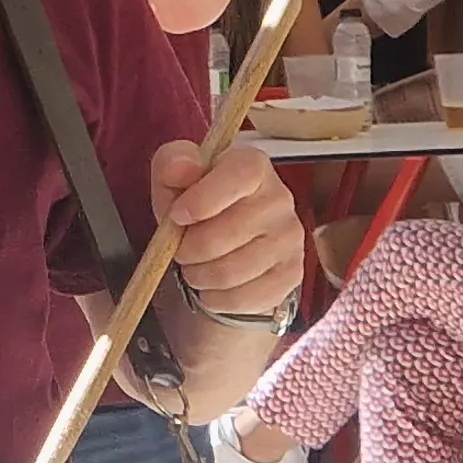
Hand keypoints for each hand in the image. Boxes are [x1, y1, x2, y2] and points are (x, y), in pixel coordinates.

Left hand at [156, 139, 301, 315]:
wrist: (225, 241)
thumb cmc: (199, 203)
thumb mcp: (175, 177)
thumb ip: (172, 164)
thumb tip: (181, 168)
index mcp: (254, 166)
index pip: (240, 176)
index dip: (204, 198)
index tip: (178, 216)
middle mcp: (280, 199)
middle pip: (226, 233)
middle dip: (188, 247)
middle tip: (180, 248)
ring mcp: (289, 239)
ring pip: (229, 271)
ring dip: (198, 275)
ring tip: (195, 266)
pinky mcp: (290, 275)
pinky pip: (242, 298)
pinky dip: (215, 298)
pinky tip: (213, 285)